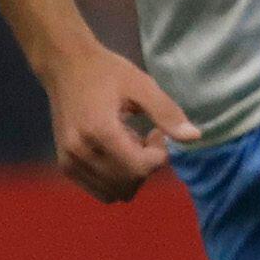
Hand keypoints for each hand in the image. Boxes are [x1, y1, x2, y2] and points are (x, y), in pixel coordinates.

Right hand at [43, 43, 200, 202]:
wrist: (65, 66)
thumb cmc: (105, 71)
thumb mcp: (141, 84)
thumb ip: (166, 112)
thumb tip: (194, 137)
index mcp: (99, 131)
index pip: (138, 168)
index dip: (158, 156)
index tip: (158, 133)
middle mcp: (80, 153)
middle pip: (128, 184)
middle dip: (146, 166)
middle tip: (146, 137)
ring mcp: (70, 162)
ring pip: (114, 193)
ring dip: (131, 175)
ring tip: (130, 144)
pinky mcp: (66, 166)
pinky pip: (98, 189)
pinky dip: (115, 178)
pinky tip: (117, 152)